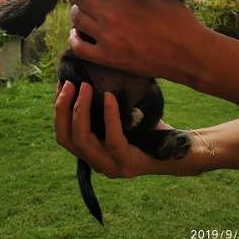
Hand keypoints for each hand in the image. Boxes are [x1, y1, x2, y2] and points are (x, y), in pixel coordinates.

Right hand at [54, 80, 205, 177]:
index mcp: (92, 151)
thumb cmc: (149, 127)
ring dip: (80, 110)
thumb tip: (89, 71)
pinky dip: (109, 115)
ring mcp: (111, 166)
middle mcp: (97, 162)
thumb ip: (104, 103)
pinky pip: (112, 138)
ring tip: (85, 86)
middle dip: (63, 108)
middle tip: (70, 83)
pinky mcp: (128, 164)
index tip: (62, 84)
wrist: (180, 148)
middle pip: (65, 138)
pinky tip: (110, 97)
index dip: (59, 109)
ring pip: (82, 140)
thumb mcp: (122, 114)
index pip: (63, 134)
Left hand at [69, 0, 210, 85]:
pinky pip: (78, 46)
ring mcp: (107, 37)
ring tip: (87, 14)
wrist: (188, 54)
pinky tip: (80, 34)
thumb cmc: (179, 21)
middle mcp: (111, 14)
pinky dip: (75, 38)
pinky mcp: (108, 58)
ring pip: (76, 18)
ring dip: (79, 13)